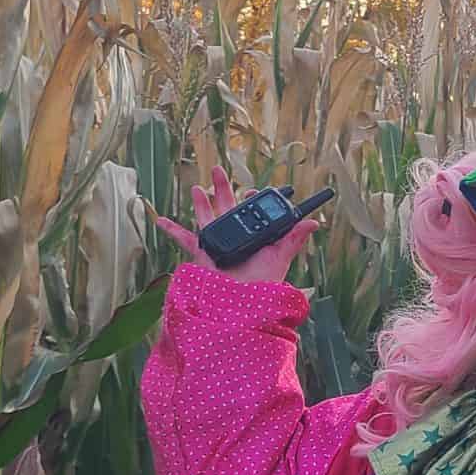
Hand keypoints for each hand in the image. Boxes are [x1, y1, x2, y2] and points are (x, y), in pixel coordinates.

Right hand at [151, 167, 319, 287]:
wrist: (242, 304)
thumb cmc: (263, 284)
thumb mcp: (280, 257)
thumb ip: (294, 238)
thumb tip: (314, 222)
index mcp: (253, 236)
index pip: (252, 212)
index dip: (252, 198)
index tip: (254, 191)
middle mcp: (235, 237)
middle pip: (227, 206)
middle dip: (223, 187)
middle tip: (219, 169)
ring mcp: (217, 243)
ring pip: (207, 216)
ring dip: (201, 201)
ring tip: (197, 187)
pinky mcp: (202, 252)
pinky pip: (185, 239)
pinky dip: (172, 230)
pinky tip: (161, 220)